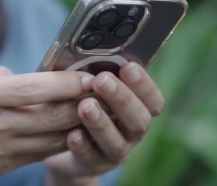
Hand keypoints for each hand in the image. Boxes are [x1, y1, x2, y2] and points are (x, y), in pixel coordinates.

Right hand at [0, 63, 94, 185]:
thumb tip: (26, 78)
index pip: (33, 90)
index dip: (67, 83)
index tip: (89, 74)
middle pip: (51, 117)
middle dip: (83, 104)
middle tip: (103, 90)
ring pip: (51, 139)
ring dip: (76, 124)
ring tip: (94, 108)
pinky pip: (38, 153)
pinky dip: (57, 139)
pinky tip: (68, 126)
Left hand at [43, 62, 164, 181]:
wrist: (63, 141)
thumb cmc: (79, 102)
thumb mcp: (88, 86)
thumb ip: (92, 72)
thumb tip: (84, 51)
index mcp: (136, 108)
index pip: (153, 100)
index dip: (144, 85)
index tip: (129, 67)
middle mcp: (131, 131)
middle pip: (138, 119)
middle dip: (121, 98)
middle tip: (101, 81)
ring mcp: (115, 150)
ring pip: (117, 142)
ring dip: (101, 123)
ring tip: (85, 106)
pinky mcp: (94, 165)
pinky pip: (92, 158)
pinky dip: (82, 146)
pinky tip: (72, 134)